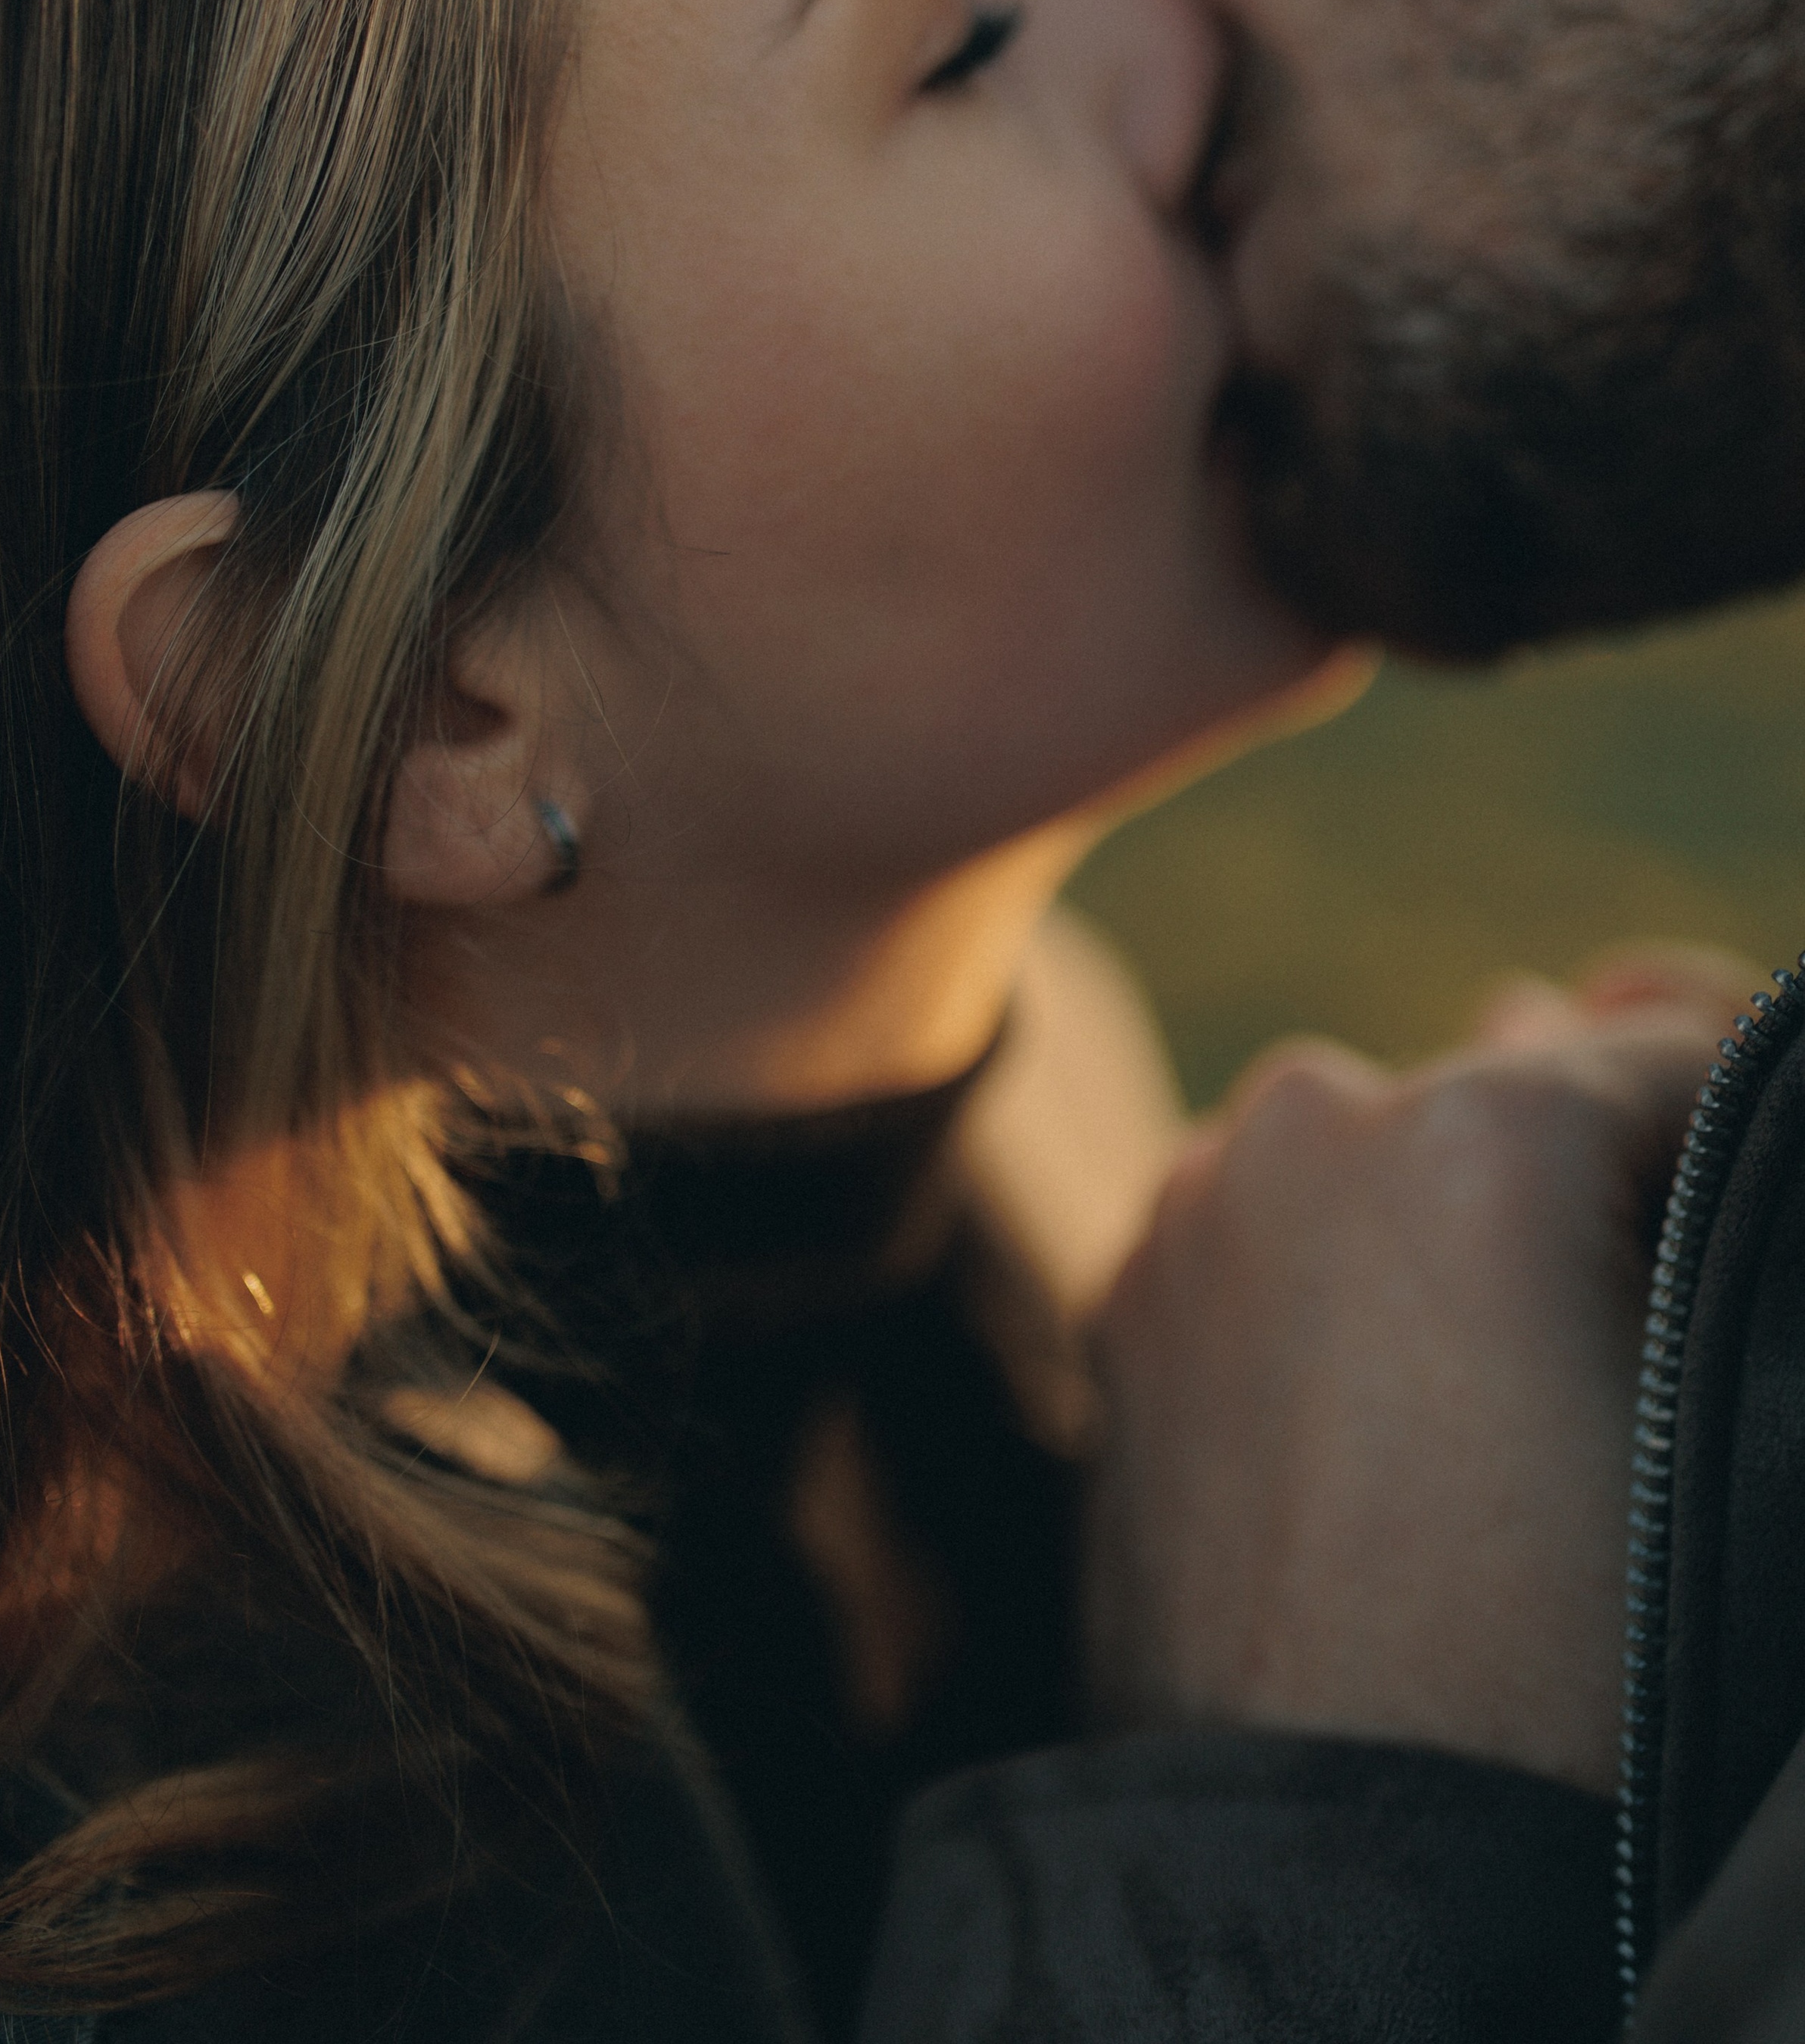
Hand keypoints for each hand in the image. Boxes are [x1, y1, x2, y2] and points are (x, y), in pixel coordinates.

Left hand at [1085, 950, 1745, 1795]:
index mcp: (1483, 1127)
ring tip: (1494, 1392)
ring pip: (1377, 1153)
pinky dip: (1334, 1277)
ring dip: (1442, 1215)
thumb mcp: (1699, 1396)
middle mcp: (1316, 1120)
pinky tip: (1386, 1407)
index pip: (1673, 1047)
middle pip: (1508, 1085)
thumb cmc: (1584, 1657)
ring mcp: (1197, 1206)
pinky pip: (1270, 1232)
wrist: (1347, 1866)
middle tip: (1609, 1333)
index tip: (1734, 1221)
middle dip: (1575, 1168)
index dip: (1733, 1125)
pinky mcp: (1128, 1303)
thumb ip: (1698, 1164)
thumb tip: (1630, 996)